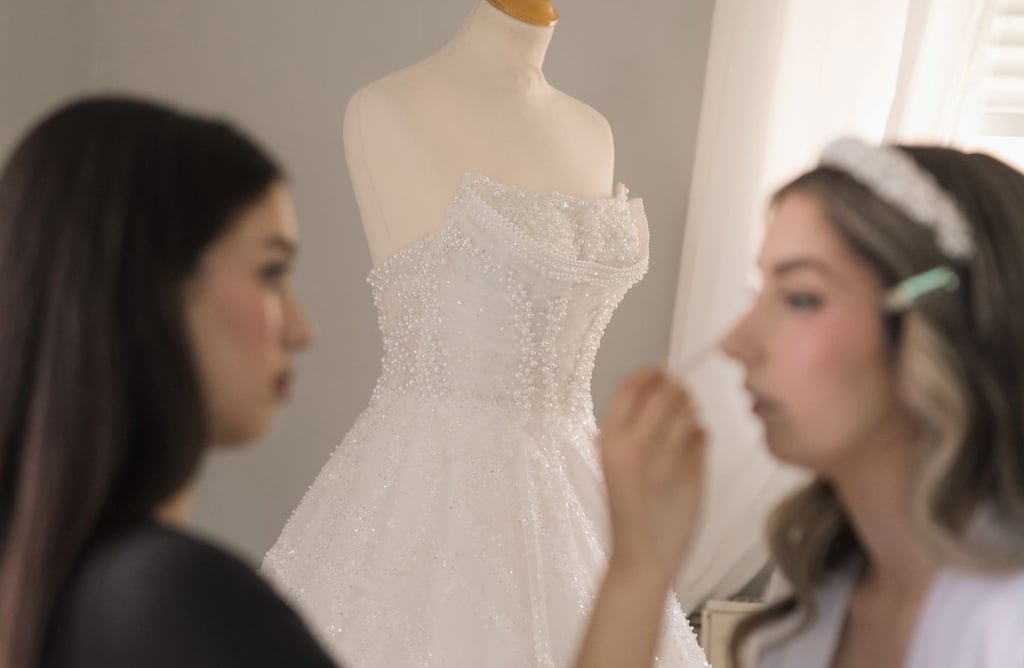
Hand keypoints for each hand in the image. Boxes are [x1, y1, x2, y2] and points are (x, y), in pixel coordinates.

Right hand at [598, 368, 706, 582]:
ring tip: (687, 419)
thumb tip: (660, 392)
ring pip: (688, 410)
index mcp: (609, 440)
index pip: (632, 386)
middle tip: (682, 395)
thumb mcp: (613, 462)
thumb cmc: (625, 509)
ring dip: (691, 409)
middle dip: (677, 388)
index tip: (660, 372)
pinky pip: (702, 435)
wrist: (641, 555)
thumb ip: (630, 429)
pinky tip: (692, 446)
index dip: (650, 374)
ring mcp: (667, 457)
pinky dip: (700, 434)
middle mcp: (636, 444)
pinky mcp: (694, 471)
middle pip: (665, 392)